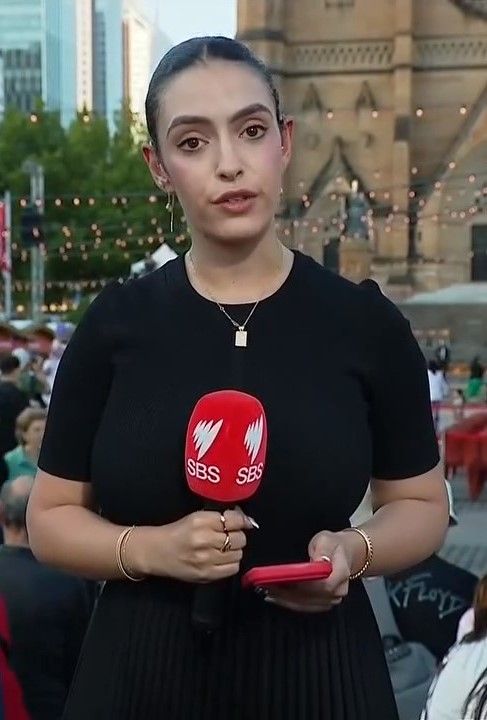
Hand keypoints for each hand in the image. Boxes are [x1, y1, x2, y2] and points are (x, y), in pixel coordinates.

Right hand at [131, 509, 255, 583]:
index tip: (240, 522)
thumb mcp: (197, 517)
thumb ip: (221, 518)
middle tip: (229, 536)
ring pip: (238, 554)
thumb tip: (246, 519)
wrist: (158, 552)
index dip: (242, 520)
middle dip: (237, 536)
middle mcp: (204, 539)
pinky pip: (233, 569)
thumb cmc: (178, 532)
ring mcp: (206, 559)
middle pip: (239, 538)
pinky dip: (231, 563)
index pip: (234, 520)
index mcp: (201, 521)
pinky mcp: (206, 575)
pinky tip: (222, 559)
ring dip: (235, 550)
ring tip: (224, 548)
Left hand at [262, 531, 352, 612]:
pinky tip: (276, 597)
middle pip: (310, 597)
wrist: (343, 553)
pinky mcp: (323, 604)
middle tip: (267, 586)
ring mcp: (331, 600)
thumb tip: (317, 562)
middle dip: (287, 593)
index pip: (321, 585)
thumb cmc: (332, 545)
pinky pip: (305, 606)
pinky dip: (289, 602)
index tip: (282, 580)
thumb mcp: (326, 540)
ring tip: (268, 591)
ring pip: (306, 604)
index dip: (301, 585)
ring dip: (285, 599)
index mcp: (341, 574)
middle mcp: (338, 591)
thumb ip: (322, 550)